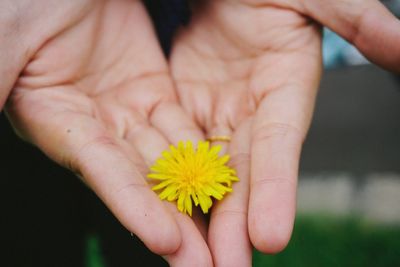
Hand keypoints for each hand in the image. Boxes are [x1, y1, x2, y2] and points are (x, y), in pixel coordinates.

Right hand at [5, 1, 212, 264]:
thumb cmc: (31, 1)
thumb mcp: (6, 40)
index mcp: (54, 120)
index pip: (101, 171)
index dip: (133, 206)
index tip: (168, 243)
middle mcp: (93, 126)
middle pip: (142, 181)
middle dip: (177, 225)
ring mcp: (127, 109)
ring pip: (170, 160)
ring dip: (199, 200)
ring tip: (230, 239)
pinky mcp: (154, 91)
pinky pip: (183, 127)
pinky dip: (204, 154)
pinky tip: (228, 184)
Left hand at [170, 0, 399, 265]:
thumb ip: (357, 21)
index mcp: (285, 89)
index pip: (279, 147)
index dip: (277, 189)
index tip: (270, 237)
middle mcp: (251, 113)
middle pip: (242, 176)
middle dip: (233, 226)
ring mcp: (215, 114)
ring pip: (204, 173)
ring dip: (197, 217)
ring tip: (187, 260)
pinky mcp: (184, 108)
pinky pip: (173, 150)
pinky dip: (166, 182)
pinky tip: (158, 215)